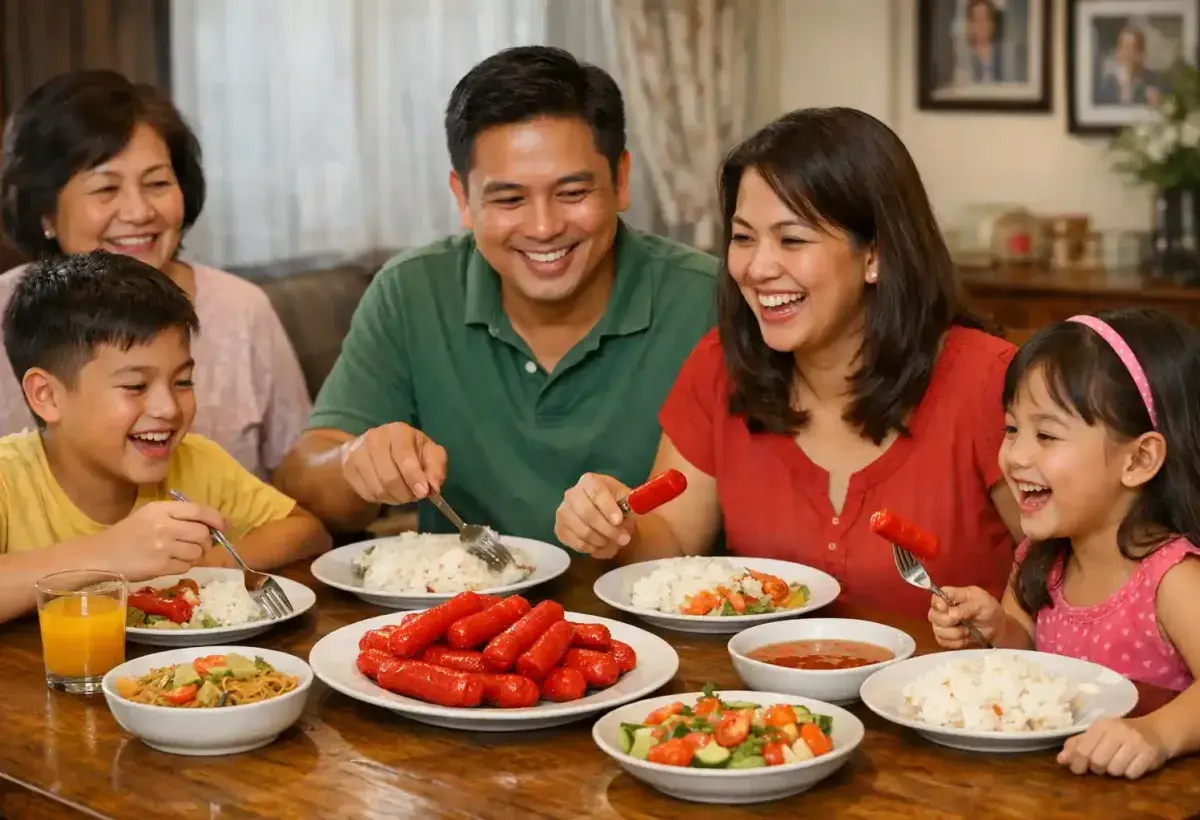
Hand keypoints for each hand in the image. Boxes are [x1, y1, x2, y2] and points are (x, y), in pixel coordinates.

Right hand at [101, 501, 227, 580]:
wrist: (101, 555)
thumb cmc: (128, 534)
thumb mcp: (150, 515)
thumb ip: (178, 516)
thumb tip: (213, 524)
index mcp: (161, 509)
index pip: (198, 510)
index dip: (216, 518)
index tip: (225, 525)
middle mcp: (163, 526)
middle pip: (202, 533)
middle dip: (206, 541)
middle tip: (199, 544)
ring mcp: (162, 547)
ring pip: (197, 552)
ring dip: (195, 555)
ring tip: (181, 554)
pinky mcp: (160, 566)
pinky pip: (186, 567)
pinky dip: (185, 566)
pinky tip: (172, 563)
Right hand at [340, 423, 447, 504]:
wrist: (376, 446)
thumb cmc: (410, 450)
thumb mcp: (429, 453)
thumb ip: (436, 467)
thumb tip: (433, 486)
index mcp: (398, 431)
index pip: (404, 456)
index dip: (414, 477)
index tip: (423, 493)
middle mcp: (374, 438)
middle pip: (389, 476)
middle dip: (406, 493)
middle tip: (414, 497)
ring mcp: (357, 453)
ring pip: (377, 488)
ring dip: (394, 498)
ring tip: (403, 494)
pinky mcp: (348, 468)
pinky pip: (367, 493)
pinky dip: (381, 499)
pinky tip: (388, 492)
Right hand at [555, 473, 635, 558]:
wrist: (605, 515)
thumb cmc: (618, 505)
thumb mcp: (628, 499)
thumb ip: (633, 503)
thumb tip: (636, 506)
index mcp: (590, 481)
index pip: (597, 492)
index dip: (607, 507)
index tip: (618, 521)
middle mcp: (572, 494)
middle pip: (586, 513)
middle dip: (607, 529)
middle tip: (624, 539)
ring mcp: (563, 512)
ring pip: (581, 531)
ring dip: (601, 541)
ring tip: (614, 543)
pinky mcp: (560, 529)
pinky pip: (575, 543)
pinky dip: (591, 548)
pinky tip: (601, 545)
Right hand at [927, 585, 1003, 648]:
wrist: (996, 627)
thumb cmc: (989, 609)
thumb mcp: (982, 603)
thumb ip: (967, 607)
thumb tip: (952, 614)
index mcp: (949, 595)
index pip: (935, 598)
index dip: (939, 605)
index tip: (949, 610)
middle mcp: (942, 609)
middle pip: (933, 616)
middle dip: (949, 622)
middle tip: (964, 622)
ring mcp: (942, 624)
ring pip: (938, 630)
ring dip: (955, 634)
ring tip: (968, 631)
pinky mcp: (945, 638)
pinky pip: (943, 642)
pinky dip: (956, 642)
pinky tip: (965, 639)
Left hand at [1058, 717, 1167, 778]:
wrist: (1156, 731)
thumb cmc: (1120, 734)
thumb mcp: (1097, 734)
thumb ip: (1077, 745)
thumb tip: (1060, 760)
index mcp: (1101, 725)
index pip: (1081, 750)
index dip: (1077, 763)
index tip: (1078, 769)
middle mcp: (1118, 731)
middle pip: (1097, 762)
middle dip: (1097, 768)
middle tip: (1103, 764)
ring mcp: (1135, 742)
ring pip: (1114, 770)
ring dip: (1114, 771)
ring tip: (1119, 761)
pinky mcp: (1149, 754)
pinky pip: (1132, 774)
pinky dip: (1130, 773)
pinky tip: (1133, 763)